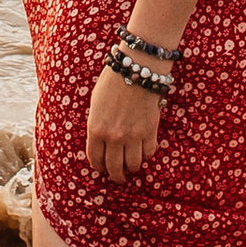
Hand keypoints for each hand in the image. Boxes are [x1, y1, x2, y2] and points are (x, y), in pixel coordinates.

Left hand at [86, 64, 165, 184]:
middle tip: (119, 178)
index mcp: (95, 128)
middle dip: (116, 176)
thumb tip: (100, 142)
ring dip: (132, 168)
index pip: (95, 159)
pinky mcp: (150, 131)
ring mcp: (133, 135)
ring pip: (133, 165)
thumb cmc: (113, 82)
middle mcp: (113, 136)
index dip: (99, 167)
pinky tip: (144, 151)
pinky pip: (149, 153)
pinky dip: (147, 155)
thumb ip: (96, 125)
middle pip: (114, 167)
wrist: (136, 68)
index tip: (103, 169)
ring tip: (132, 167)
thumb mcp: (95, 103)